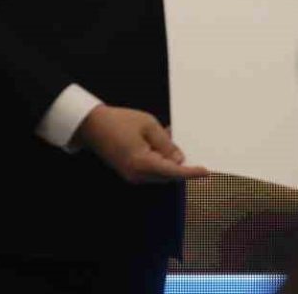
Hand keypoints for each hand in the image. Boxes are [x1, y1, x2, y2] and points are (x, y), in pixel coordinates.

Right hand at [76, 105, 209, 183]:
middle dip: (180, 164)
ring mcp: (132, 175)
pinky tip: (159, 142)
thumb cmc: (119, 122)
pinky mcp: (129, 172)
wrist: (92, 126)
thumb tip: (179, 158)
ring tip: (169, 137)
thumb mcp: (148, 125)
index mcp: (142, 163)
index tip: (205, 171)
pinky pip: (151, 170)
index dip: (191, 172)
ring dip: (169, 160)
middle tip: (188, 145)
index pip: (173, 172)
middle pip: (168, 175)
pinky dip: (159, 160)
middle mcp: (137, 175)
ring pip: (160, 173)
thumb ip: (166, 143)